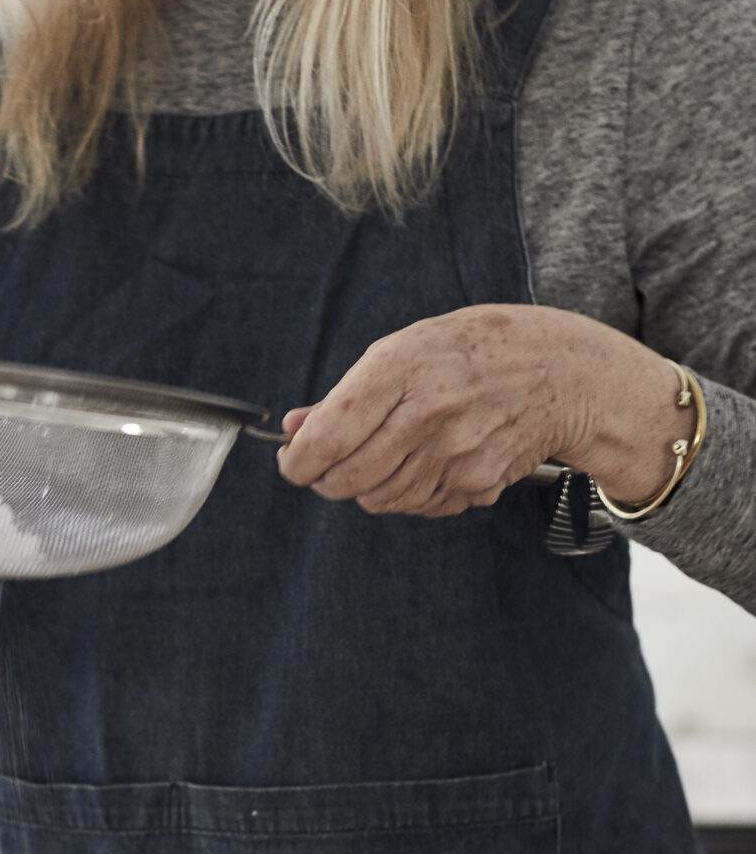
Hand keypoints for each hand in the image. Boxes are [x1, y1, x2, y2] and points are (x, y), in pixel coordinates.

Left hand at [275, 304, 684, 518]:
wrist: (562, 371)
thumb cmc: (475, 350)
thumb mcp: (407, 348)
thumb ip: (347, 393)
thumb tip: (294, 426)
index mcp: (401, 369)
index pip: (329, 437)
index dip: (298, 461)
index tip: (291, 463)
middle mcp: (428, 413)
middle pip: (349, 477)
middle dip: (325, 481)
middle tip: (323, 471)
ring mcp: (456, 453)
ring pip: (380, 498)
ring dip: (365, 490)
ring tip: (377, 461)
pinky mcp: (477, 482)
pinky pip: (419, 505)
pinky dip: (406, 496)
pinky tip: (418, 466)